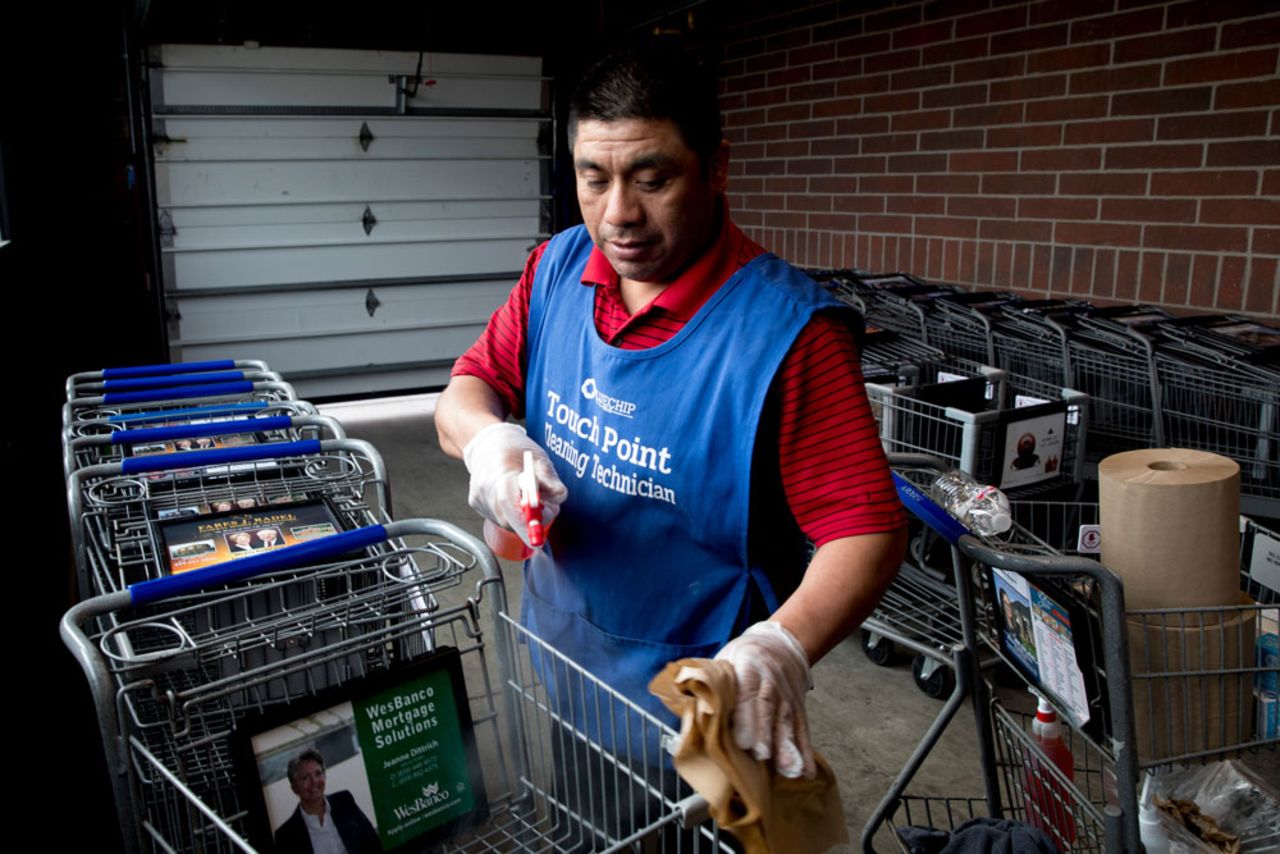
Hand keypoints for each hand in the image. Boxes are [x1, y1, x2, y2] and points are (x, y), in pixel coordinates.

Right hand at [462, 422, 567, 547]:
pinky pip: (498, 517)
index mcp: (500, 471)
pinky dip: (511, 513)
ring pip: (505, 521)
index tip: (542, 527)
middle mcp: (485, 487)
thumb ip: (550, 479)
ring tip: (528, 498)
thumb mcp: (538, 458)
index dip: (525, 519)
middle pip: (508, 519)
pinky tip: (513, 497)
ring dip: (522, 517)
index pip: (509, 501)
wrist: (487, 443)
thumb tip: (558, 497)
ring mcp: (478, 498)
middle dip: (531, 521)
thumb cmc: (515, 450)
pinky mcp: (476, 504)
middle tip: (546, 508)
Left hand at [714, 620, 813, 778]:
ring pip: (788, 722)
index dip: (745, 715)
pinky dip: (805, 752)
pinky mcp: (798, 711)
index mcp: (748, 669)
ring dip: (787, 747)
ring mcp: (787, 698)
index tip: (740, 739)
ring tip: (788, 770)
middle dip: (766, 734)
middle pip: (769, 709)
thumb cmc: (743, 659)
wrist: (779, 647)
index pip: (747, 692)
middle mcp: (770, 683)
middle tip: (761, 756)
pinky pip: (803, 732)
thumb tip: (687, 710)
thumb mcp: (722, 662)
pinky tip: (806, 771)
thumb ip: (708, 685)